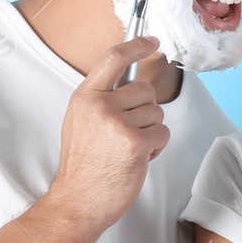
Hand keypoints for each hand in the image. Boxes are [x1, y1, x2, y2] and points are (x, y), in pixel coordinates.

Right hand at [52, 36, 169, 226]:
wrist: (78, 201)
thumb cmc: (84, 165)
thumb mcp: (81, 121)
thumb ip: (102, 98)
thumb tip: (131, 80)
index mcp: (85, 96)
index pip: (114, 58)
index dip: (137, 45)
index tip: (152, 41)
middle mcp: (100, 105)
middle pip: (145, 89)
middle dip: (145, 110)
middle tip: (128, 132)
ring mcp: (118, 123)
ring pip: (156, 112)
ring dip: (150, 131)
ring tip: (128, 148)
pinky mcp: (136, 142)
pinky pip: (162, 132)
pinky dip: (156, 147)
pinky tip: (136, 158)